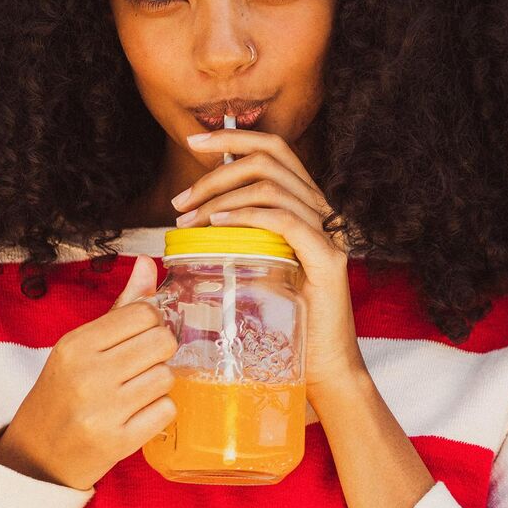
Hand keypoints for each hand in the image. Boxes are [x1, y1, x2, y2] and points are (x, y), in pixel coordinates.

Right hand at [0, 256, 178, 489]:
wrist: (37, 456)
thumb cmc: (62, 394)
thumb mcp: (80, 346)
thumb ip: (120, 307)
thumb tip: (148, 264)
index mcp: (76, 344)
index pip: (144, 313)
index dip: (153, 322)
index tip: (141, 336)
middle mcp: (88, 374)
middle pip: (162, 342)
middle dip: (160, 352)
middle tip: (141, 365)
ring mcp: (103, 410)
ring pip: (167, 377)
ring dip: (158, 384)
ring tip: (134, 392)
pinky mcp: (119, 442)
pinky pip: (167, 411)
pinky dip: (158, 412)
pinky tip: (137, 414)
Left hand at [171, 129, 367, 397]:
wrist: (323, 371)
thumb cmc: (285, 324)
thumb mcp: (254, 269)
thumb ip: (236, 239)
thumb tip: (191, 218)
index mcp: (305, 206)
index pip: (273, 149)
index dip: (233, 137)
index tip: (194, 140)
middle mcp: (321, 210)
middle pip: (269, 158)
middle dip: (216, 168)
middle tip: (180, 200)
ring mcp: (328, 233)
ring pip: (271, 186)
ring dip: (221, 196)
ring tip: (189, 220)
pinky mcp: (328, 259)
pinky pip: (286, 220)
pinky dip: (247, 216)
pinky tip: (217, 225)